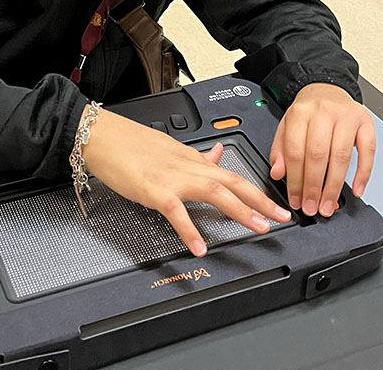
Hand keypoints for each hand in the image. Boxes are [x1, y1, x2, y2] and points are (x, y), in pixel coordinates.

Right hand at [81, 108, 291, 256]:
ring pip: (215, 191)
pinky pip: (176, 212)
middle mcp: (187, 167)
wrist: (101, 136)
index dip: (256, 191)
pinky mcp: (154, 190)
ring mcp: (172, 178)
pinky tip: (200, 247)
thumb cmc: (129, 143)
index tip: (274, 205)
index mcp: (191, 159)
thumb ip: (196, 157)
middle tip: (281, 217)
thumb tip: (217, 155)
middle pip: (232, 182)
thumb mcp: (169, 148)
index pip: (232, 174)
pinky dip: (190, 230)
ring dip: (240, 210)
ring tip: (258, 228)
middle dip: (260, 200)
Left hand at [269, 83, 374, 217]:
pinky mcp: (365, 122)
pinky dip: (364, 173)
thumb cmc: (308, 112)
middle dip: (314, 187)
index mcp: (300, 113)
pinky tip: (357, 189)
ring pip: (341, 156)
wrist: (327, 88)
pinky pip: (368, 151)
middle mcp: (323, 113)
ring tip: (328, 204)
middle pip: (318, 155)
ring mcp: (346, 117)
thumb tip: (278, 174)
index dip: (295, 180)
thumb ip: (281, 150)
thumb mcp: (287, 126)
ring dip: (335, 186)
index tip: (296, 200)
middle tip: (312, 207)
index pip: (296, 152)